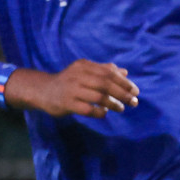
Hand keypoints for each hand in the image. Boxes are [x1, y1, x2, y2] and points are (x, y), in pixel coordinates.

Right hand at [4, 60, 139, 117]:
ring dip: (114, 103)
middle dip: (123, 93)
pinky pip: (88, 109)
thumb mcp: (85, 72)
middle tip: (134, 102)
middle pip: (106, 84)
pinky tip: (104, 113)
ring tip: (121, 108)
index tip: (135, 91)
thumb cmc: (70, 82)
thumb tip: (125, 72)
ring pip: (99, 97)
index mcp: (84, 66)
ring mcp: (71, 90)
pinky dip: (100, 112)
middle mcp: (77, 75)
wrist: (44, 91)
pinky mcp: (67, 104)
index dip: (124, 82)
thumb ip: (104, 71)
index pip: (109, 73)